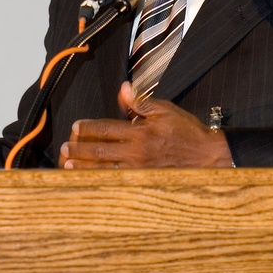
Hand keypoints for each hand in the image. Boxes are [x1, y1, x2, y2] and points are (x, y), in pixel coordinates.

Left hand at [58, 82, 232, 168]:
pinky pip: (117, 183)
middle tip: (64, 148)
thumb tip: (123, 90)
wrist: (208, 157)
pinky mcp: (144, 182)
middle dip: (79, 150)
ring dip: (84, 168)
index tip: (75, 127)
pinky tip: (90, 182)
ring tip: (67, 166)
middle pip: (100, 151)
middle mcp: (136, 153)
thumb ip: (140, 102)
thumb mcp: (165, 110)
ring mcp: (139, 170)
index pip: (106, 129)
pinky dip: (101, 181)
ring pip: (105, 170)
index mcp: (140, 133)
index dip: (88, 128)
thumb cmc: (187, 132)